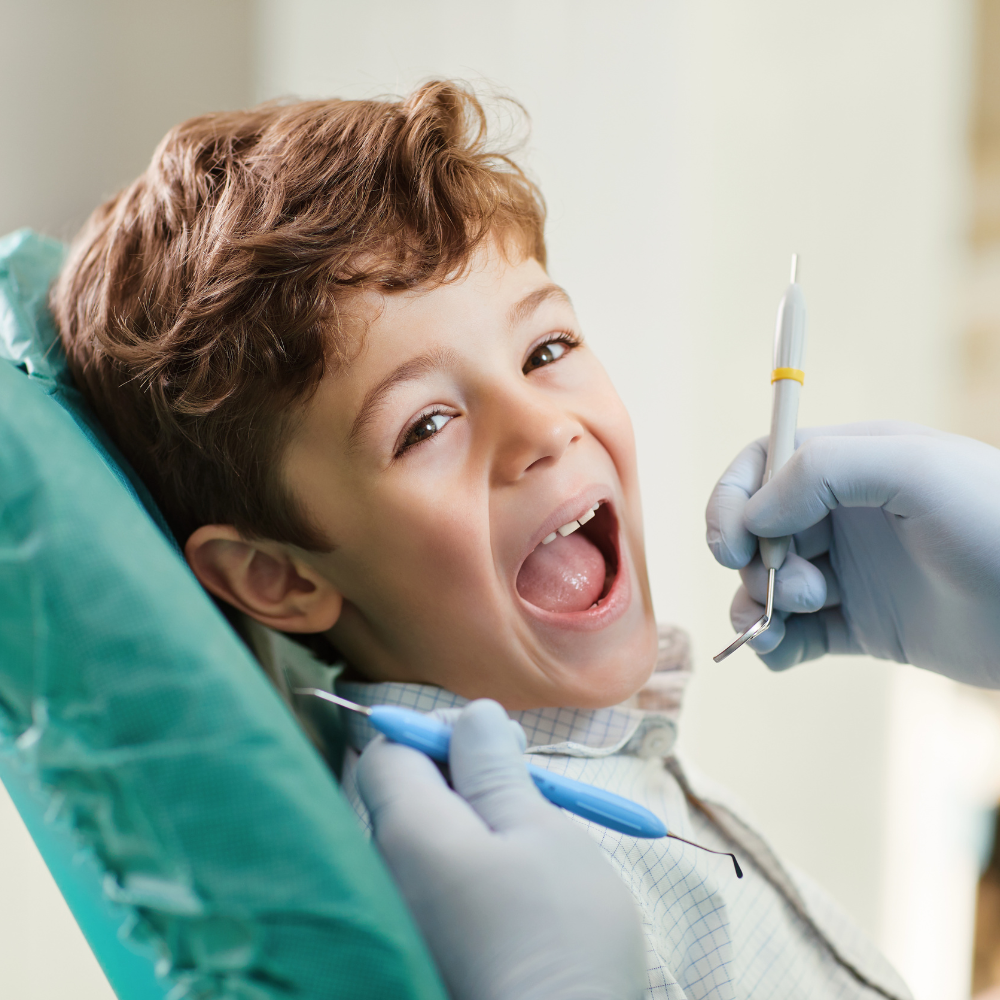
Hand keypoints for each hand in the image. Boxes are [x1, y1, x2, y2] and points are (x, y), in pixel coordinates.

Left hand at [355, 699, 645, 999]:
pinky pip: (439, 874)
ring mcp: (407, 913)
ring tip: (533, 825)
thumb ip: (494, 765)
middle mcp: (390, 870)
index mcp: (408, 831)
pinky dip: (475, 854)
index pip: (387, 749)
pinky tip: (521, 874)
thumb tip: (471, 714)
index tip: (495, 739)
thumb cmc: (556, 932)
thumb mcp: (537, 828)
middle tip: (525, 779)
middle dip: (463, 767)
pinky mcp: (430, 942)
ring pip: (429, 831)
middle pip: (406, 788)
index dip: (437, 728)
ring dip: (477, 811)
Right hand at [705, 420, 999, 685]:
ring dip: (757, 606)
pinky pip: (792, 636)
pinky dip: (772, 646)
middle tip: (797, 589)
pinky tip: (780, 653)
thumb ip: (822, 471)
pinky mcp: (861, 628)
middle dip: (754, 563)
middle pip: (756, 531)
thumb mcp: (914, 469)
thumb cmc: (997, 524)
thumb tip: (755, 515)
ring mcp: (850, 573)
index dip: (732, 501)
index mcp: (852, 465)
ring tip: (789, 626)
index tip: (733, 546)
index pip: (761, 465)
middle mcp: (842, 515)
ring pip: (766, 586)